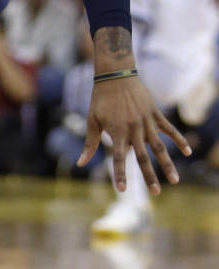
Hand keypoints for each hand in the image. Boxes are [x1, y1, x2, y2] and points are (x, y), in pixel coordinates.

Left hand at [77, 74, 190, 191]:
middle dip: (149, 175)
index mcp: (117, 131)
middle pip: (142, 156)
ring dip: (167, 164)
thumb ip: (90, 144)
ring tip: (175, 181)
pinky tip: (188, 151)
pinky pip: (169, 129)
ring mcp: (146, 121)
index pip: (118, 157)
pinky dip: (179, 140)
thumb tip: (79, 163)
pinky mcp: (155, 114)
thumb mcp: (92, 120)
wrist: (115, 75)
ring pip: (159, 146)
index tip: (122, 190)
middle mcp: (133, 129)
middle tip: (156, 193)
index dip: (120, 174)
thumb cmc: (100, 99)